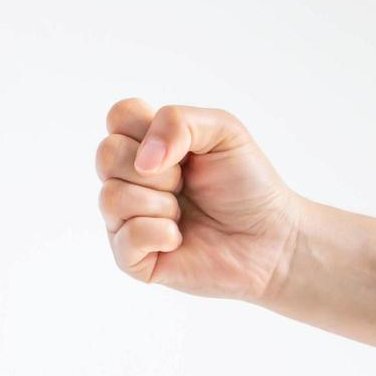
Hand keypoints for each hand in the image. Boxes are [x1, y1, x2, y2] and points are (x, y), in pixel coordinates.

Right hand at [95, 99, 300, 300]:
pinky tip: (179, 238)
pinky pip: (126, 238)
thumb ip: (178, 121)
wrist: (270, 238)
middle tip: (185, 183)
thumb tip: (143, 160)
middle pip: (106, 155)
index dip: (145, 127)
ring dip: (161, 203)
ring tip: (184, 214)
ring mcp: (126, 219)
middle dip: (157, 170)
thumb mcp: (223, 131)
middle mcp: (129, 180)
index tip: (181, 147)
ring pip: (111, 197)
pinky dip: (160, 234)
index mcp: (147, 145)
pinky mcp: (132, 258)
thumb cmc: (247, 184)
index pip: (118, 116)